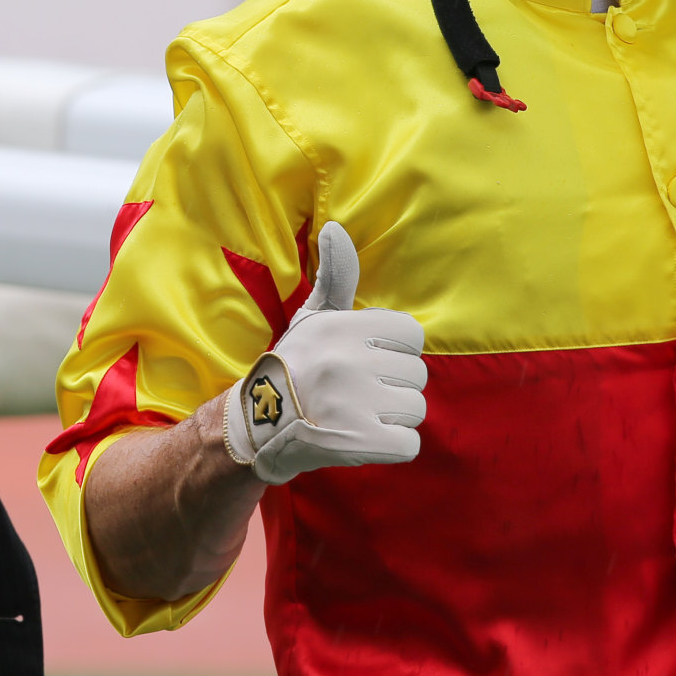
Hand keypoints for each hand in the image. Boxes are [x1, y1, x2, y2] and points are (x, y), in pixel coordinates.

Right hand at [221, 222, 427, 484]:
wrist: (259, 427)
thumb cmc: (295, 365)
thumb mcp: (313, 317)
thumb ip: (336, 276)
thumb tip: (335, 228)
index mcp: (343, 328)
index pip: (411, 335)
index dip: (393, 351)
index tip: (365, 361)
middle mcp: (349, 363)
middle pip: (416, 375)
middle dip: (392, 387)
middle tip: (357, 393)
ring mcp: (355, 405)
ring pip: (415, 410)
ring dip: (392, 418)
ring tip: (357, 415)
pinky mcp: (360, 443)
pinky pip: (408, 444)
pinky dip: (392, 447)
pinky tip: (364, 438)